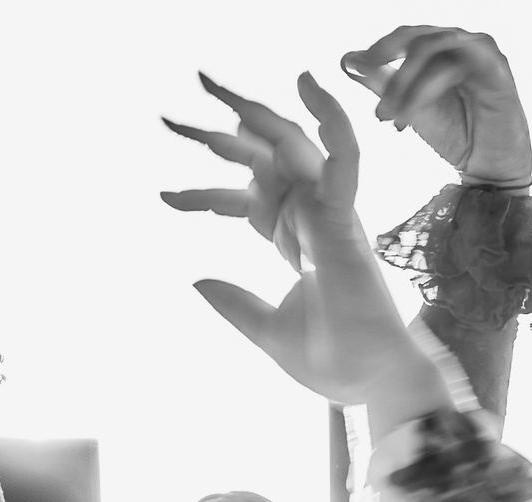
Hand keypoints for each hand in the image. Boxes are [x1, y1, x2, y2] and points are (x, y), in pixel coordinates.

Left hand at [167, 74, 442, 418]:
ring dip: (256, 117)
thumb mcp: (265, 330)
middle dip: (219, 136)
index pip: (247, 200)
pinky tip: (311, 88)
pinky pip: (344, 159)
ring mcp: (329, 215)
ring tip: (214, 88)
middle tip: (172, 114)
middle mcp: (311, 219)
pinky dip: (333, 122)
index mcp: (295, 241)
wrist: (366, 384)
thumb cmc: (332, 362)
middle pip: (263, 163)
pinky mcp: (346, 218)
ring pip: (293, 149)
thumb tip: (195, 281)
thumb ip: (233, 302)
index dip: (206, 193)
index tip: (164, 197)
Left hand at [339, 26, 531, 184]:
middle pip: (417, 40)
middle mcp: (462, 42)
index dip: (379, 48)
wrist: (488, 169)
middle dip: (391, 74)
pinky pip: (455, 67)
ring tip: (393, 119)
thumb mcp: (409, 105)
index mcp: (443, 46)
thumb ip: (381, 82)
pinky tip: (411, 115)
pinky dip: (427, 89)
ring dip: (406, 85)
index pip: (406, 36)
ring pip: (432, 50)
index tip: (354, 67)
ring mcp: (481, 50)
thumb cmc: (455, 134)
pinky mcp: (496, 67)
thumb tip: (348, 60)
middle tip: (378, 110)